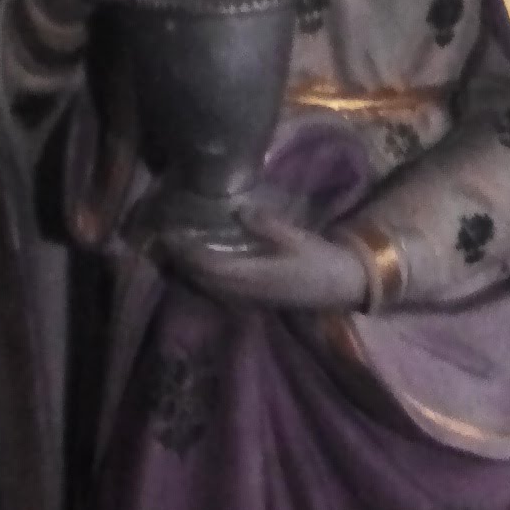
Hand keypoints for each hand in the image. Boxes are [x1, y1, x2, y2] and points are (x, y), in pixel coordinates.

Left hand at [158, 213, 367, 311]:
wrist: (342, 286)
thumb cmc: (322, 259)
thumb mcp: (297, 237)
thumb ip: (267, 226)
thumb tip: (239, 210)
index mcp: (256, 276)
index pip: (210, 266)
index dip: (188, 252)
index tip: (171, 234)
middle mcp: (248, 292)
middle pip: (204, 280)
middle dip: (183, 262)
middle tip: (166, 239)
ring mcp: (251, 299)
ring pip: (210, 288)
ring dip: (192, 272)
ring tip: (178, 251)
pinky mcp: (256, 299)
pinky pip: (221, 291)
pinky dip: (206, 278)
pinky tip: (202, 265)